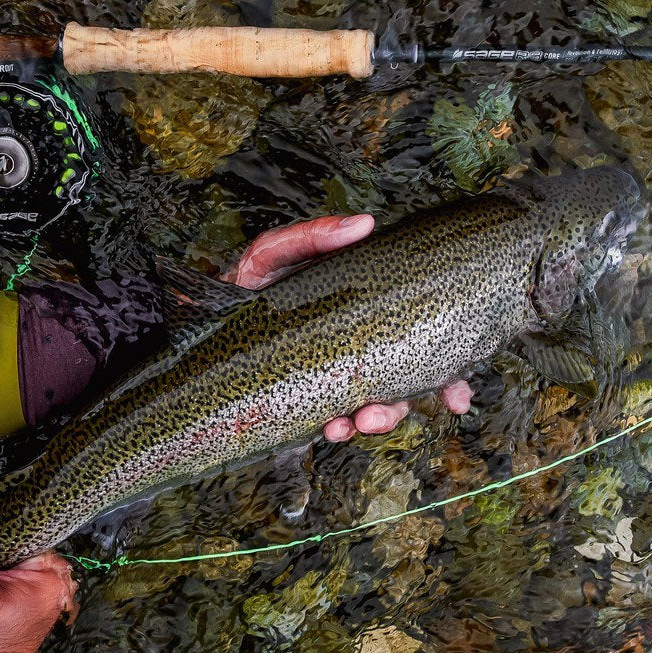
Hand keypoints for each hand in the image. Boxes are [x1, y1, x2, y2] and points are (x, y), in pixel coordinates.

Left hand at [229, 213, 473, 440]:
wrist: (193, 328)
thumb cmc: (243, 286)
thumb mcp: (273, 254)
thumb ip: (313, 237)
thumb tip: (365, 223)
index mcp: (364, 313)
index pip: (416, 337)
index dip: (446, 370)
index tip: (459, 396)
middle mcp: (358, 349)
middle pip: (402, 384)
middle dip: (401, 408)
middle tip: (379, 414)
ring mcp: (335, 379)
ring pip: (374, 410)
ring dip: (373, 422)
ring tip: (350, 424)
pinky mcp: (309, 404)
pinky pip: (338, 424)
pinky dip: (341, 429)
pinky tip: (332, 427)